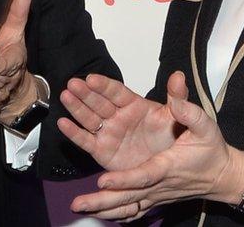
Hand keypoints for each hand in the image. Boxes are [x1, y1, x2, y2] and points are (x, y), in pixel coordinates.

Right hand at [57, 71, 186, 170]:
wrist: (173, 166)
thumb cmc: (174, 139)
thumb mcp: (179, 116)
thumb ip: (178, 97)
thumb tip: (179, 76)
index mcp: (135, 105)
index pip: (117, 92)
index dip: (104, 85)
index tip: (92, 78)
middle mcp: (119, 117)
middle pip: (99, 102)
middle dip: (85, 93)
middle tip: (73, 83)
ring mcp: (109, 133)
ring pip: (89, 118)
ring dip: (76, 107)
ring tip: (65, 96)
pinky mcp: (103, 151)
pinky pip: (86, 141)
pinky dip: (74, 133)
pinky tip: (63, 123)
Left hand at [69, 72, 243, 222]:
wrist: (220, 176)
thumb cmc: (211, 151)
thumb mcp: (205, 125)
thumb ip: (188, 107)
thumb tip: (176, 82)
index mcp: (167, 166)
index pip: (143, 176)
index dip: (123, 180)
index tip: (104, 181)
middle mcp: (157, 183)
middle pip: (126, 196)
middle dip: (101, 199)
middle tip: (78, 203)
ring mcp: (153, 193)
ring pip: (125, 205)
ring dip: (100, 207)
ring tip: (77, 207)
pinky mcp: (151, 196)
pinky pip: (130, 209)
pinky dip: (112, 213)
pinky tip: (94, 213)